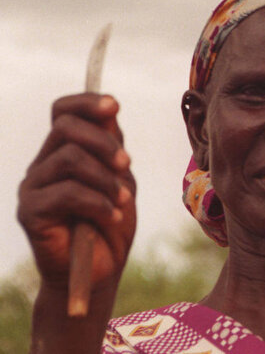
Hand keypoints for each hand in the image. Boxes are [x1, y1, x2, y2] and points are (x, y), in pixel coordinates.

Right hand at [17, 94, 135, 293]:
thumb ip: (112, 147)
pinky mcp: (29, 212)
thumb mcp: (120, 178)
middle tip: (126, 165)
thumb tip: (109, 110)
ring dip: (105, 178)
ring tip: (121, 200)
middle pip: (65, 127)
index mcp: (64, 151)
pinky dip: (98, 202)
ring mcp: (33, 187)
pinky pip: (67, 192)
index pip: (63, 111)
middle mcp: (44, 164)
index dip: (86, 102)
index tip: (114, 106)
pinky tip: (112, 216)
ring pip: (70, 158)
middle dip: (104, 142)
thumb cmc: (111, 222)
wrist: (100, 271)